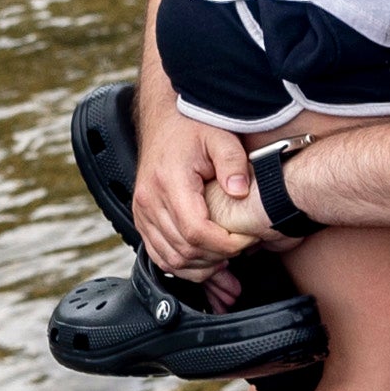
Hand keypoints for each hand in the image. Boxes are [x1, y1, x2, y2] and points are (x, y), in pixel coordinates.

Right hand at [134, 97, 252, 278]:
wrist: (164, 122)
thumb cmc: (191, 128)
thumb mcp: (220, 137)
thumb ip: (233, 162)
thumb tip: (240, 191)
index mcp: (169, 182)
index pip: (196, 231)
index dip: (224, 244)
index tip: (247, 240)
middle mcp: (150, 201)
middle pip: (183, 250)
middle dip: (217, 258)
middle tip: (242, 250)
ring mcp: (142, 212)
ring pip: (170, 259)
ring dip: (200, 268)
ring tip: (226, 263)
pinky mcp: (142, 219)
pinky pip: (158, 255)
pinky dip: (182, 267)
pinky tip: (204, 266)